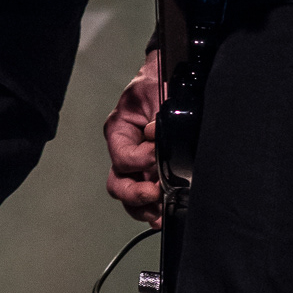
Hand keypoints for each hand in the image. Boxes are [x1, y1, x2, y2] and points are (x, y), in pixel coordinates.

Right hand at [104, 52, 163, 220]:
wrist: (173, 78)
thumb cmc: (159, 83)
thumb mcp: (156, 95)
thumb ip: (156, 116)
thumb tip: (154, 136)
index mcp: (119, 130)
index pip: (123, 157)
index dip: (139, 161)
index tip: (156, 157)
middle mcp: (124, 150)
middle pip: (118, 183)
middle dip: (136, 194)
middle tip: (154, 193)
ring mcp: (137, 164)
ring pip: (129, 194)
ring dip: (143, 207)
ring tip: (159, 214)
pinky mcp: (152, 172)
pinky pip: (146, 196)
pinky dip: (152, 208)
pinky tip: (163, 213)